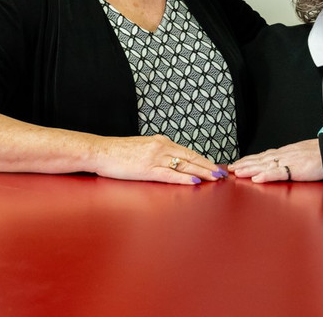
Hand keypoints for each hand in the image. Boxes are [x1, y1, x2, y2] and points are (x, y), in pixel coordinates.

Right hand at [88, 134, 227, 185]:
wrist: (100, 151)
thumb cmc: (117, 152)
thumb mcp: (141, 147)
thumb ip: (156, 151)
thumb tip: (168, 159)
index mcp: (159, 141)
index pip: (187, 151)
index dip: (202, 159)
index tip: (214, 166)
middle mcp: (160, 147)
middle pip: (190, 157)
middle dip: (208, 166)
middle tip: (222, 173)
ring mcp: (154, 158)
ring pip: (184, 165)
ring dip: (202, 172)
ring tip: (215, 178)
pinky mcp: (147, 169)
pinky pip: (169, 174)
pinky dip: (184, 178)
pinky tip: (194, 182)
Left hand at [228, 139, 322, 182]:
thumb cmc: (319, 155)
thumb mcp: (300, 156)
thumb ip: (289, 161)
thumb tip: (280, 166)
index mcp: (284, 153)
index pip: (262, 156)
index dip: (248, 160)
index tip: (237, 163)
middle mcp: (283, 155)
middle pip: (259, 160)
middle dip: (244, 164)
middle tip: (230, 169)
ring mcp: (288, 162)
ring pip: (264, 165)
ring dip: (249, 169)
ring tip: (237, 172)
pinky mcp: (296, 169)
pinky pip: (278, 173)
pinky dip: (266, 176)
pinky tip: (256, 178)